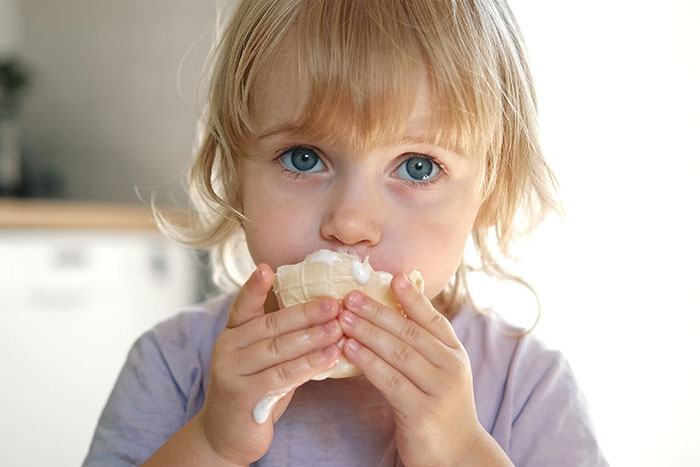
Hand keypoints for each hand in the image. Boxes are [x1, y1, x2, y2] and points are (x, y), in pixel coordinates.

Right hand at [200, 264, 342, 464]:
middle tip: (334, 304)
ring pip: (278, 350)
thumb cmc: (255, 388)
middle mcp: (227, 347)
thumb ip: (280, 337)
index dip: (255, 287)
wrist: (227, 434)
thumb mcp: (263, 358)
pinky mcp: (242, 395)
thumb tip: (323, 313)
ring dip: (312, 339)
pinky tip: (330, 358)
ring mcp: (231, 371)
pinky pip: (281, 376)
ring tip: (338, 330)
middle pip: (271, 325)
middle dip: (306, 313)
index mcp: (233, 332)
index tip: (267, 268)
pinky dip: (308, 365)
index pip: (244, 305)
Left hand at [338, 274, 480, 466]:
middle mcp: (450, 367)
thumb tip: (393, 311)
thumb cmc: (439, 406)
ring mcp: (438, 390)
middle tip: (351, 296)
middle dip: (378, 312)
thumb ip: (422, 344)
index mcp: (454, 353)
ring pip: (398, 353)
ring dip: (368, 332)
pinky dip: (368, 362)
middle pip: (410, 332)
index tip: (393, 276)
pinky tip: (349, 349)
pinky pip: (389, 381)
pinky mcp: (421, 412)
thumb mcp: (440, 371)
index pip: (432, 318)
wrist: (457, 454)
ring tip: (343, 318)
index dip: (412, 297)